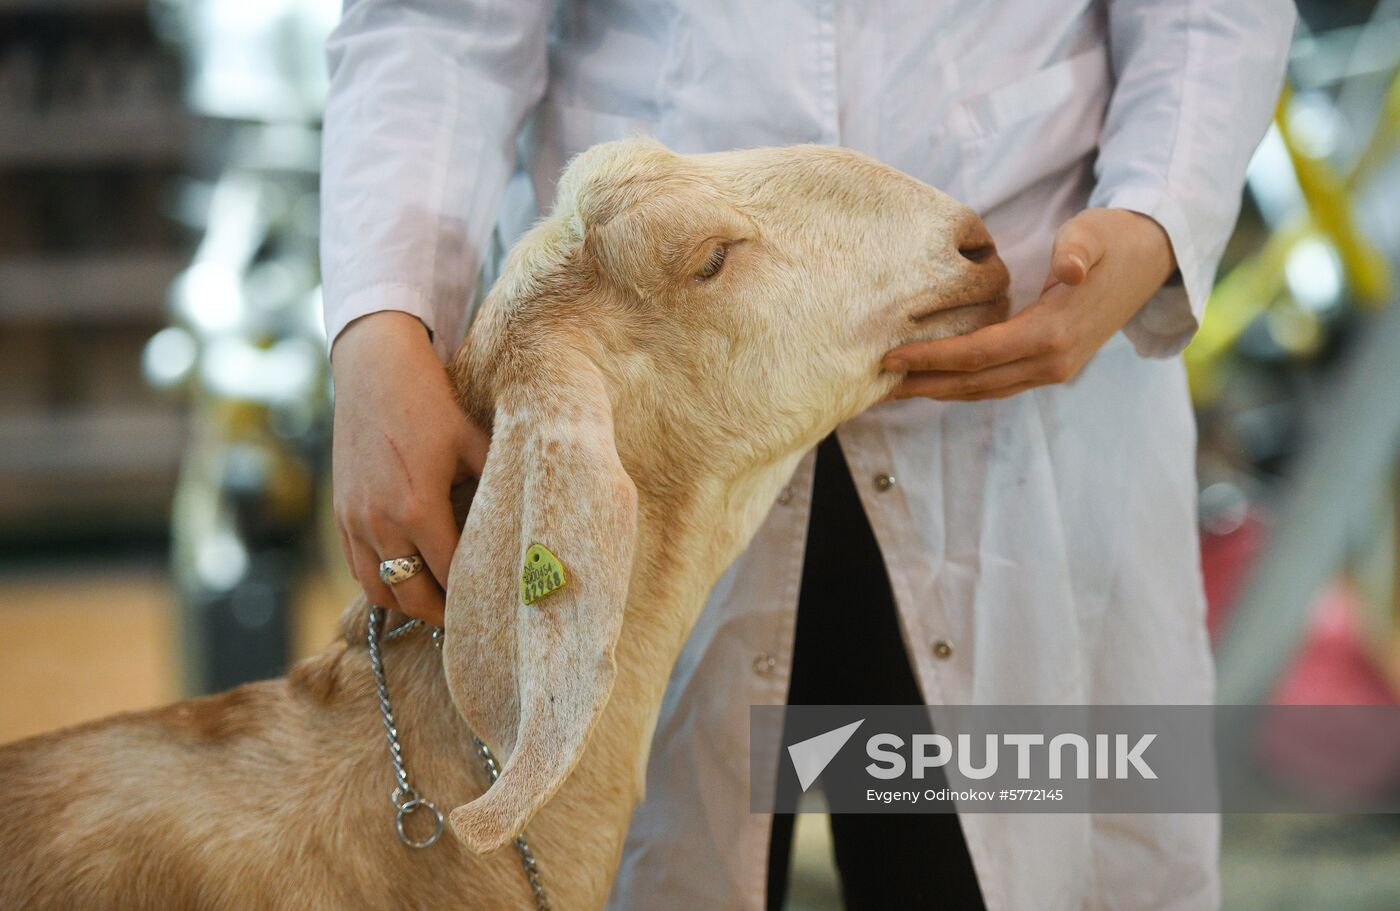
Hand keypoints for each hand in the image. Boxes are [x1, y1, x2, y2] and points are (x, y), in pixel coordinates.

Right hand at [331, 311, 488, 625]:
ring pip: (380, 592)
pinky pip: (359, 570)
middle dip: (444, 614)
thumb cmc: (432, 402)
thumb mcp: (476, 442)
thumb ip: (499, 486)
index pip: (451, 576)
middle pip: (413, 596)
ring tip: (441, 606)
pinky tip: (409, 581)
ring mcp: (355, 521)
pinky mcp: (341, 513)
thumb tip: (533, 523)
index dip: (475, 598)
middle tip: (473, 621)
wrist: (375, 370)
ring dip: (410, 605)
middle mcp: (381, 523)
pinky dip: (383, 585)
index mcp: (419, 508)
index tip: (498, 610)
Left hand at [882, 208, 1176, 400]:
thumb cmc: (1111, 239)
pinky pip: (997, 383)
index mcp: (1053, 334)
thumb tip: (1069, 269)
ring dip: (939, 391)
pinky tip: (933, 379)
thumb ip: (1077, 252)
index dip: (933, 358)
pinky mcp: (1051, 366)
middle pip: (974, 383)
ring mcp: (1053, 370)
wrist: (1150, 258)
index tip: (891, 356)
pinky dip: (962, 385)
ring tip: (895, 388)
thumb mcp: (1092, 234)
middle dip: (923, 385)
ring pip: (984, 390)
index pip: (978, 355)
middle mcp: (1052, 362)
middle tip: (876, 384)